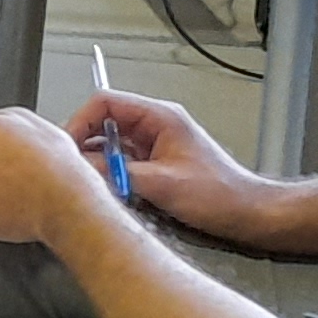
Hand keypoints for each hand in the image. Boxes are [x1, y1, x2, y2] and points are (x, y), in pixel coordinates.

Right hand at [69, 85, 275, 242]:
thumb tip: (81, 168)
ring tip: (91, 181)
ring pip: (110, 144)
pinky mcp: (156, 164)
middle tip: (73, 167)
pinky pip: (121, 161)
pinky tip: (109, 190)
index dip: (80, 121)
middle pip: (103, 122)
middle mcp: (155, 125)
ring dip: (98, 161)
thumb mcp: (162, 184)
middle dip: (85, 143)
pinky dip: (111, 173)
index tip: (67, 146)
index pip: (104, 102)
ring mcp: (155, 145)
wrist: (250, 215)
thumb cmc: (219, 195)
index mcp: (160, 117)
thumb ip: (118, 173)